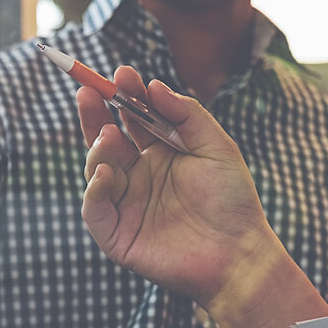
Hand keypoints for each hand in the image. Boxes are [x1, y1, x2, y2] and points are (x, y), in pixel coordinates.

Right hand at [76, 67, 283, 314]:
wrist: (239, 253)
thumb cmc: (231, 200)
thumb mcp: (215, 145)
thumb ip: (186, 113)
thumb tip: (153, 85)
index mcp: (158, 154)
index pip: (130, 119)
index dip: (123, 96)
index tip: (121, 74)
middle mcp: (136, 177)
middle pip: (104, 139)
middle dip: (94, 114)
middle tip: (87, 90)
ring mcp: (124, 205)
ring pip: (96, 170)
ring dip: (97, 149)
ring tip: (109, 135)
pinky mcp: (116, 235)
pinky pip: (94, 210)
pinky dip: (94, 190)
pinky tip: (106, 173)